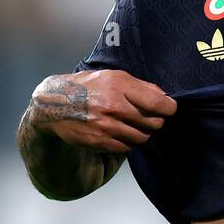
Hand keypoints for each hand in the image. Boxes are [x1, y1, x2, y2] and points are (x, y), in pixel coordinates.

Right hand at [27, 69, 176, 153]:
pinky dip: (128, 142)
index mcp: (120, 86)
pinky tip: (120, 132)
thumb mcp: (113, 77)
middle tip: (149, 117)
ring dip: (142, 133)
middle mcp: (114, 106)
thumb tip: (164, 97)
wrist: (55, 104)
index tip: (169, 109)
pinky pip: (127, 147)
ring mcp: (107, 126)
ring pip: (142, 137)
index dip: (169, 108)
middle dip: (156, 121)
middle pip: (154, 122)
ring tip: (133, 125)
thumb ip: (140, 86)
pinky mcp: (100, 141)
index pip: (158, 103)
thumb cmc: (89, 87)